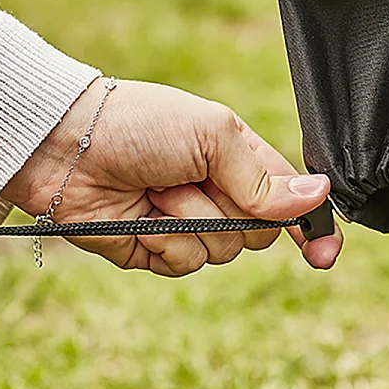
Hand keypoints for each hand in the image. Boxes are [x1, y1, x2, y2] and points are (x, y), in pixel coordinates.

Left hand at [2, 79, 342, 276]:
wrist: (66, 144)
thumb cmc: (139, 124)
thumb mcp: (212, 135)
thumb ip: (263, 176)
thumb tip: (319, 197)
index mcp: (238, 159)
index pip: (290, 200)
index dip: (310, 227)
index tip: (323, 255)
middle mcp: (216, 195)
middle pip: (261, 234)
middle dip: (235, 212)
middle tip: (197, 180)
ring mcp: (185, 225)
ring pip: (222, 253)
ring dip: (192, 220)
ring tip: (157, 189)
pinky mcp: (152, 252)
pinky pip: (184, 265)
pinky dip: (165, 241)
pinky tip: (142, 215)